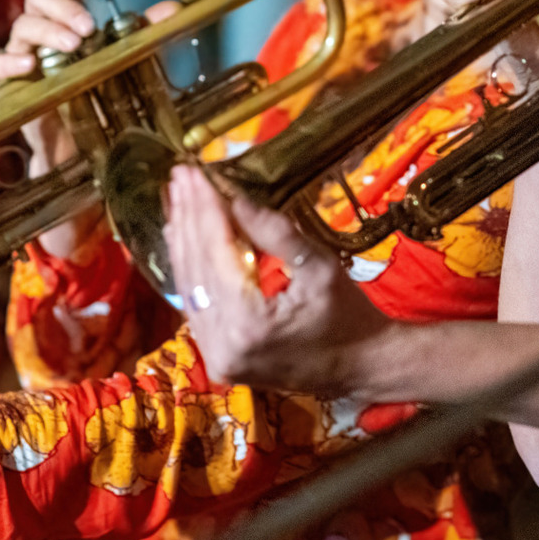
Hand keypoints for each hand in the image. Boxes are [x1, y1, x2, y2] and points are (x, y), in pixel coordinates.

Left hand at [163, 165, 393, 394]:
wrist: (362, 368)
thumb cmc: (349, 316)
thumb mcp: (320, 266)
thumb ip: (275, 232)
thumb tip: (233, 198)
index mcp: (249, 324)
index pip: (216, 253)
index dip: (205, 208)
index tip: (192, 172)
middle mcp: (222, 345)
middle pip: (196, 270)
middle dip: (188, 219)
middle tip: (179, 176)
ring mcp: (216, 356)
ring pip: (189, 288)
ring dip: (183, 241)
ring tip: (177, 199)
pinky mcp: (217, 358)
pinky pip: (196, 306)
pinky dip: (190, 269)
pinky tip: (184, 239)